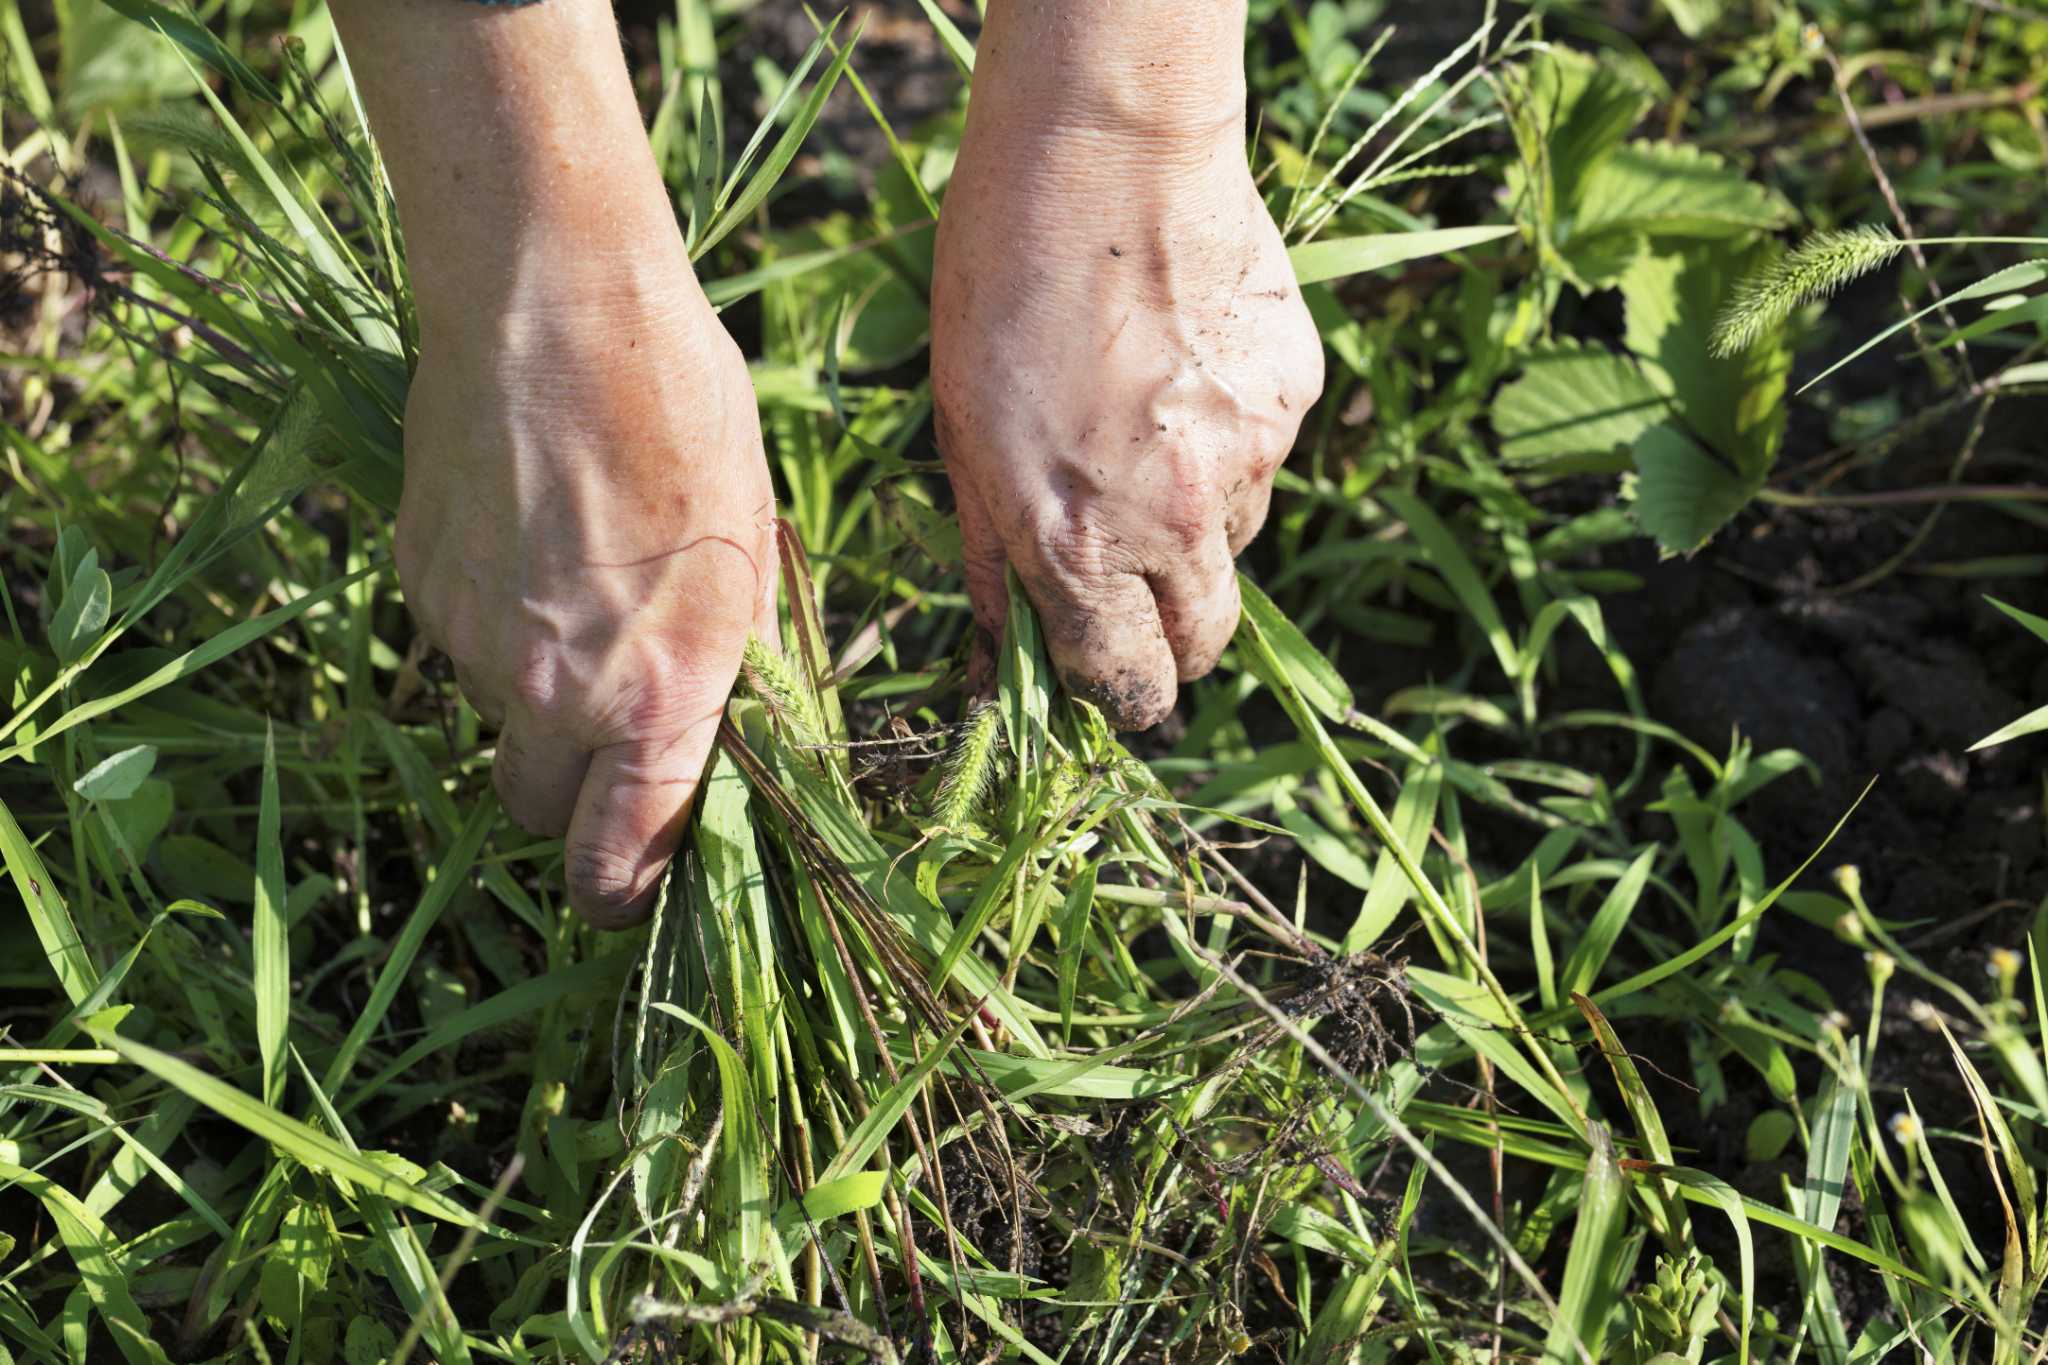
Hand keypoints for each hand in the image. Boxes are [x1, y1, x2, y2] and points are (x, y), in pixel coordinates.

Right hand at [396, 263, 774, 927]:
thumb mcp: (750, 549)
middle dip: (573, 798)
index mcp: (659, 695)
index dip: (627, 892)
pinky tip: (528, 539)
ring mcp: (472, 641)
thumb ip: (732, 667)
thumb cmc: (685, 413)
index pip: (619, 866)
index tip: (635, 881)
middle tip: (613, 729)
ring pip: (497, 720)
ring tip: (579, 587)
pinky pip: (456, 644)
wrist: (553, 302)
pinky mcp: (418, 584)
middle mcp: (555, 691)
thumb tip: (727, 742)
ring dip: (534, 695)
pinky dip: (490, 623)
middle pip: (539, 813)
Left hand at [930, 105, 1322, 729]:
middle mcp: (1177, 521)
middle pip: (1203, 642)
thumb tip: (998, 650)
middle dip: (1172, 641)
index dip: (1120, 696)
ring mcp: (1250, 458)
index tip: (1112, 685)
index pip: (1127, 683)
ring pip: (1235, 541)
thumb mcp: (960, 432)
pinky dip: (1229, 441)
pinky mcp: (1294, 397)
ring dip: (1196, 526)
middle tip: (1136, 592)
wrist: (1107, 152)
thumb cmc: (1001, 284)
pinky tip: (1182, 370)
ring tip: (1143, 431)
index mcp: (1079, 545)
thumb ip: (992, 555)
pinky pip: (1264, 455)